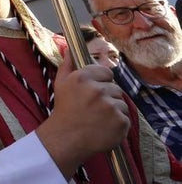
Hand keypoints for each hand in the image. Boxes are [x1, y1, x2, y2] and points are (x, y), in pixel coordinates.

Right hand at [36, 54, 129, 177]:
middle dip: (108, 97)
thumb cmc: (64, 109)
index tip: (95, 92)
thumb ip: (68, 64)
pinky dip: (119, 123)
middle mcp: (98, 90)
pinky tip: (106, 127)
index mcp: (83, 78)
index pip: (107, 72)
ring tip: (100, 118)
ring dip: (114, 110)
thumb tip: (69, 49)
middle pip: (116, 89)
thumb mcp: (61, 83)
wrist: (66, 138)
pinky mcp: (121, 122)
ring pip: (122, 103)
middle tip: (95, 108)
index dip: (102, 82)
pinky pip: (126, 118)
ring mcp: (111, 106)